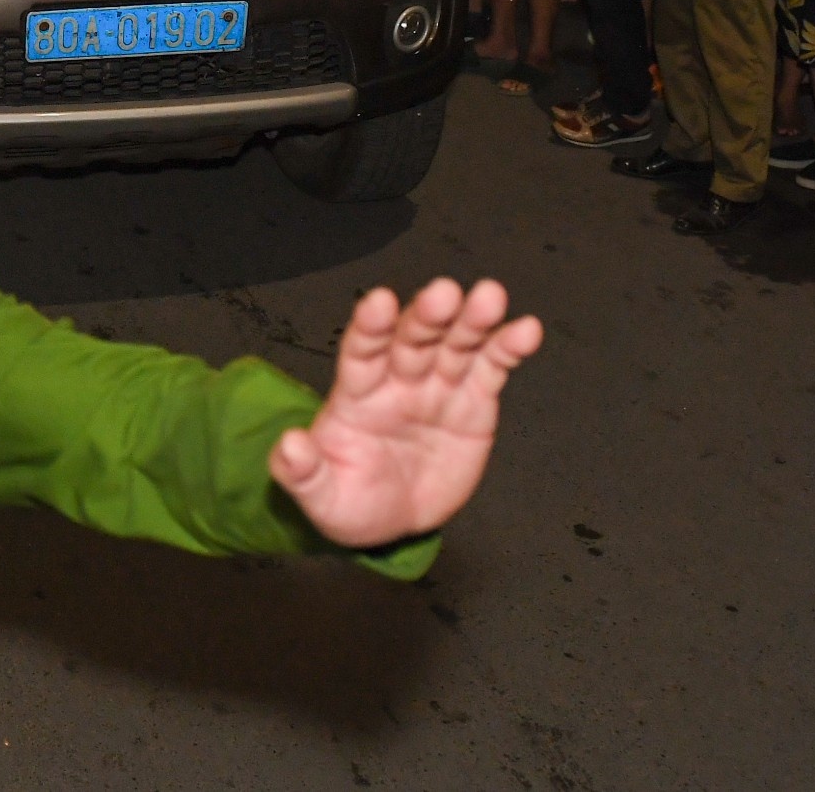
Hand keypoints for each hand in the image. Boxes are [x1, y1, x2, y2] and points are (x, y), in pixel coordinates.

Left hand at [269, 278, 542, 547]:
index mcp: (357, 395)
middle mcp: (398, 381)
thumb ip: (301, 473)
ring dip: (473, 320)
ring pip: (455, 344)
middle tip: (443, 294)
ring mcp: (438, 388)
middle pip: (413, 340)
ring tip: (490, 297)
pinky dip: (508, 347)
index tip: (379, 301)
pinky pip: (492, 369)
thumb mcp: (320, 498)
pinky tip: (526, 330)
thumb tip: (288, 446)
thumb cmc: (351, 501)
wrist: (393, 519)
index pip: (361, 353)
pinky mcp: (473, 402)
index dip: (370, 327)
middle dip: (427, 316)